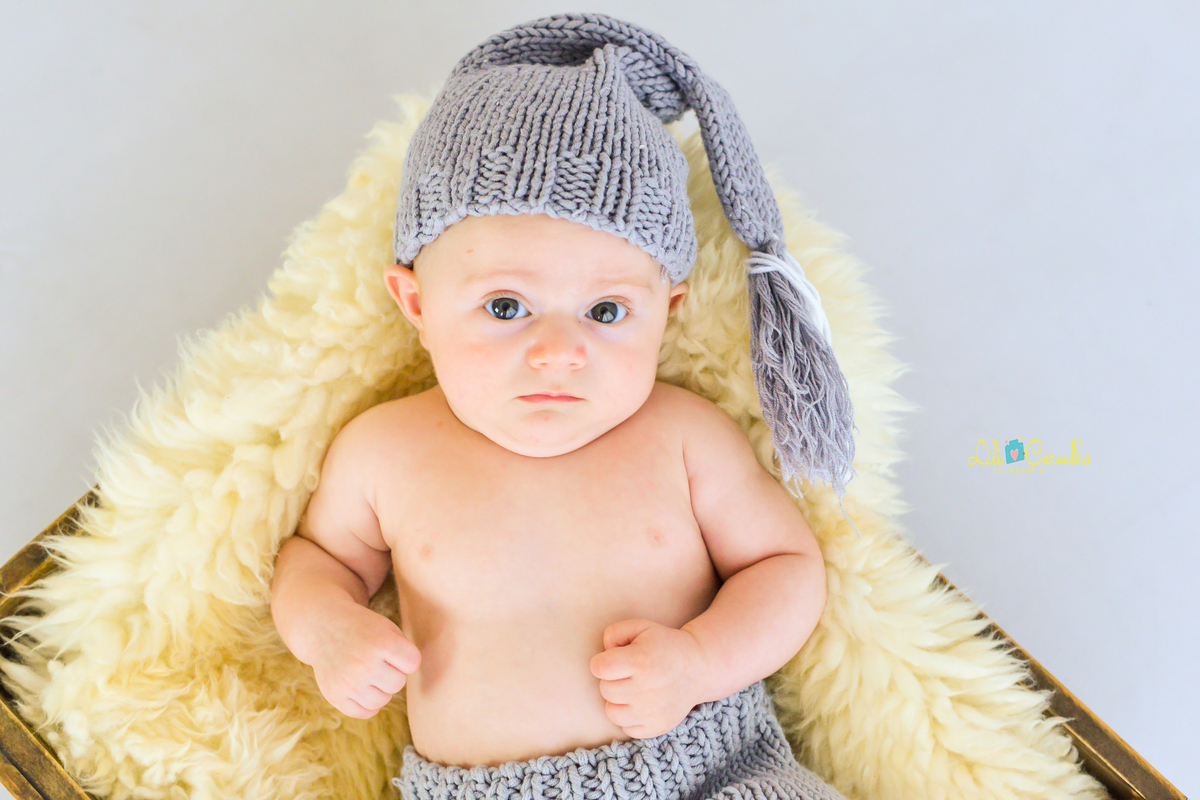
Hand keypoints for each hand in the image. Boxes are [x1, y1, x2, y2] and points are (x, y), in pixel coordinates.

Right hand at [304, 597, 420, 719]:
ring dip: (381, 689)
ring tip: (370, 674)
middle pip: (398, 683)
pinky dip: (368, 704)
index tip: (394, 651)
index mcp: (381, 642)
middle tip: (380, 662)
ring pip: (383, 700)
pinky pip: (365, 712)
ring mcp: (348, 682)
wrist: (324, 628)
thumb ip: (404, 651)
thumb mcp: (387, 628)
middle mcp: (364, 664)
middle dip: (393, 673)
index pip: (413, 663)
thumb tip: (411, 678)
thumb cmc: (363, 629)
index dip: (406, 658)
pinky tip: (363, 688)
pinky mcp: (335, 696)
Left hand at [588, 618, 707, 738]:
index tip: (614, 660)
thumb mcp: (641, 627)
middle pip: (605, 689)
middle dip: (613, 680)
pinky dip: (630, 717)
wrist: (698, 667)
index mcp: (641, 661)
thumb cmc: (664, 646)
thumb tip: (603, 655)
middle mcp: (646, 688)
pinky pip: (626, 728)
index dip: (602, 662)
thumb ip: (614, 632)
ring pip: (611, 712)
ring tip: (633, 689)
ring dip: (618, 700)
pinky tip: (642, 704)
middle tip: (630, 673)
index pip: (599, 668)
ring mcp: (652, 711)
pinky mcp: (656, 727)